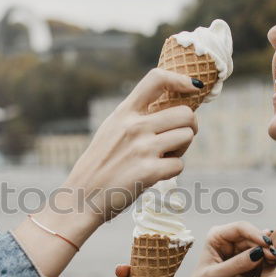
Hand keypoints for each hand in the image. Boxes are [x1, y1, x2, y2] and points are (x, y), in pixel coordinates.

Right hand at [60, 69, 201, 225]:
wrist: (82, 198)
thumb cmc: (100, 165)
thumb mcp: (111, 130)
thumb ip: (134, 117)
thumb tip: (170, 108)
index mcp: (124, 112)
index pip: (156, 79)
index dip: (181, 78)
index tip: (193, 87)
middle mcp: (134, 126)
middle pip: (185, 113)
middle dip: (189, 127)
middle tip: (177, 139)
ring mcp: (142, 148)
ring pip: (187, 136)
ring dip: (181, 149)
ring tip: (163, 157)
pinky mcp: (149, 172)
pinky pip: (179, 165)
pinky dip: (172, 171)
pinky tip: (156, 174)